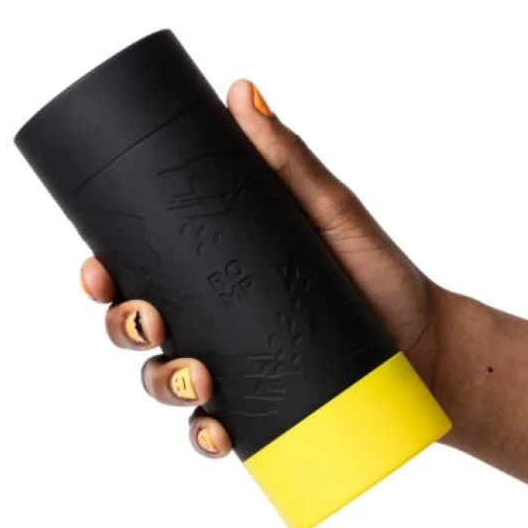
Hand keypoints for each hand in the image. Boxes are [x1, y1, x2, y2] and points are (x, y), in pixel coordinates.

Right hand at [79, 80, 450, 458]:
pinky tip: (216, 431)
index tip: (98, 269)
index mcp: (214, 274)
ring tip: (196, 374)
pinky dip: (205, 436)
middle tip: (151, 319)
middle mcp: (214, 323)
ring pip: (164, 383)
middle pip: (137, 330)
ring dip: (160, 382)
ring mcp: (234, 372)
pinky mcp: (262, 414)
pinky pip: (215, 431)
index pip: (141, 273)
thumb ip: (289, 160)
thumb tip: (242, 92)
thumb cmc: (380, 276)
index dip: (104, 275)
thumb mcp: (333, 213)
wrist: (429, 344)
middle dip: (123, 326)